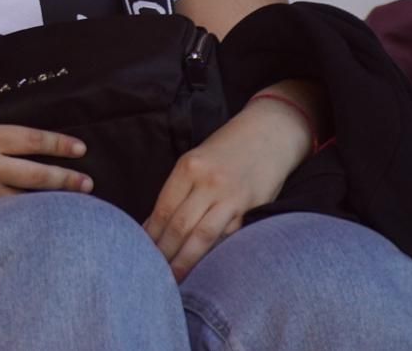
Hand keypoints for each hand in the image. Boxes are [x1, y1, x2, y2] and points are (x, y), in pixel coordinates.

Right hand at [0, 124, 91, 224]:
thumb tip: (10, 148)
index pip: (29, 137)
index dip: (57, 143)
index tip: (79, 148)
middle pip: (36, 170)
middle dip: (66, 177)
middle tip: (89, 183)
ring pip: (26, 197)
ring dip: (52, 200)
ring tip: (76, 206)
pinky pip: (5, 216)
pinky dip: (25, 219)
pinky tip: (40, 225)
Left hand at [143, 99, 311, 281]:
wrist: (270, 133)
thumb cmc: (227, 149)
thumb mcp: (196, 159)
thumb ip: (178, 190)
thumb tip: (153, 224)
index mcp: (189, 167)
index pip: (163, 209)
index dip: (150, 234)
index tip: (140, 251)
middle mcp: (209, 182)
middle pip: (179, 226)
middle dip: (164, 252)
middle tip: (151, 271)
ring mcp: (231, 196)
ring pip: (202, 237)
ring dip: (185, 260)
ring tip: (172, 278)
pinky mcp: (251, 208)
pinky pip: (228, 237)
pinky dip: (212, 254)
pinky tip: (202, 266)